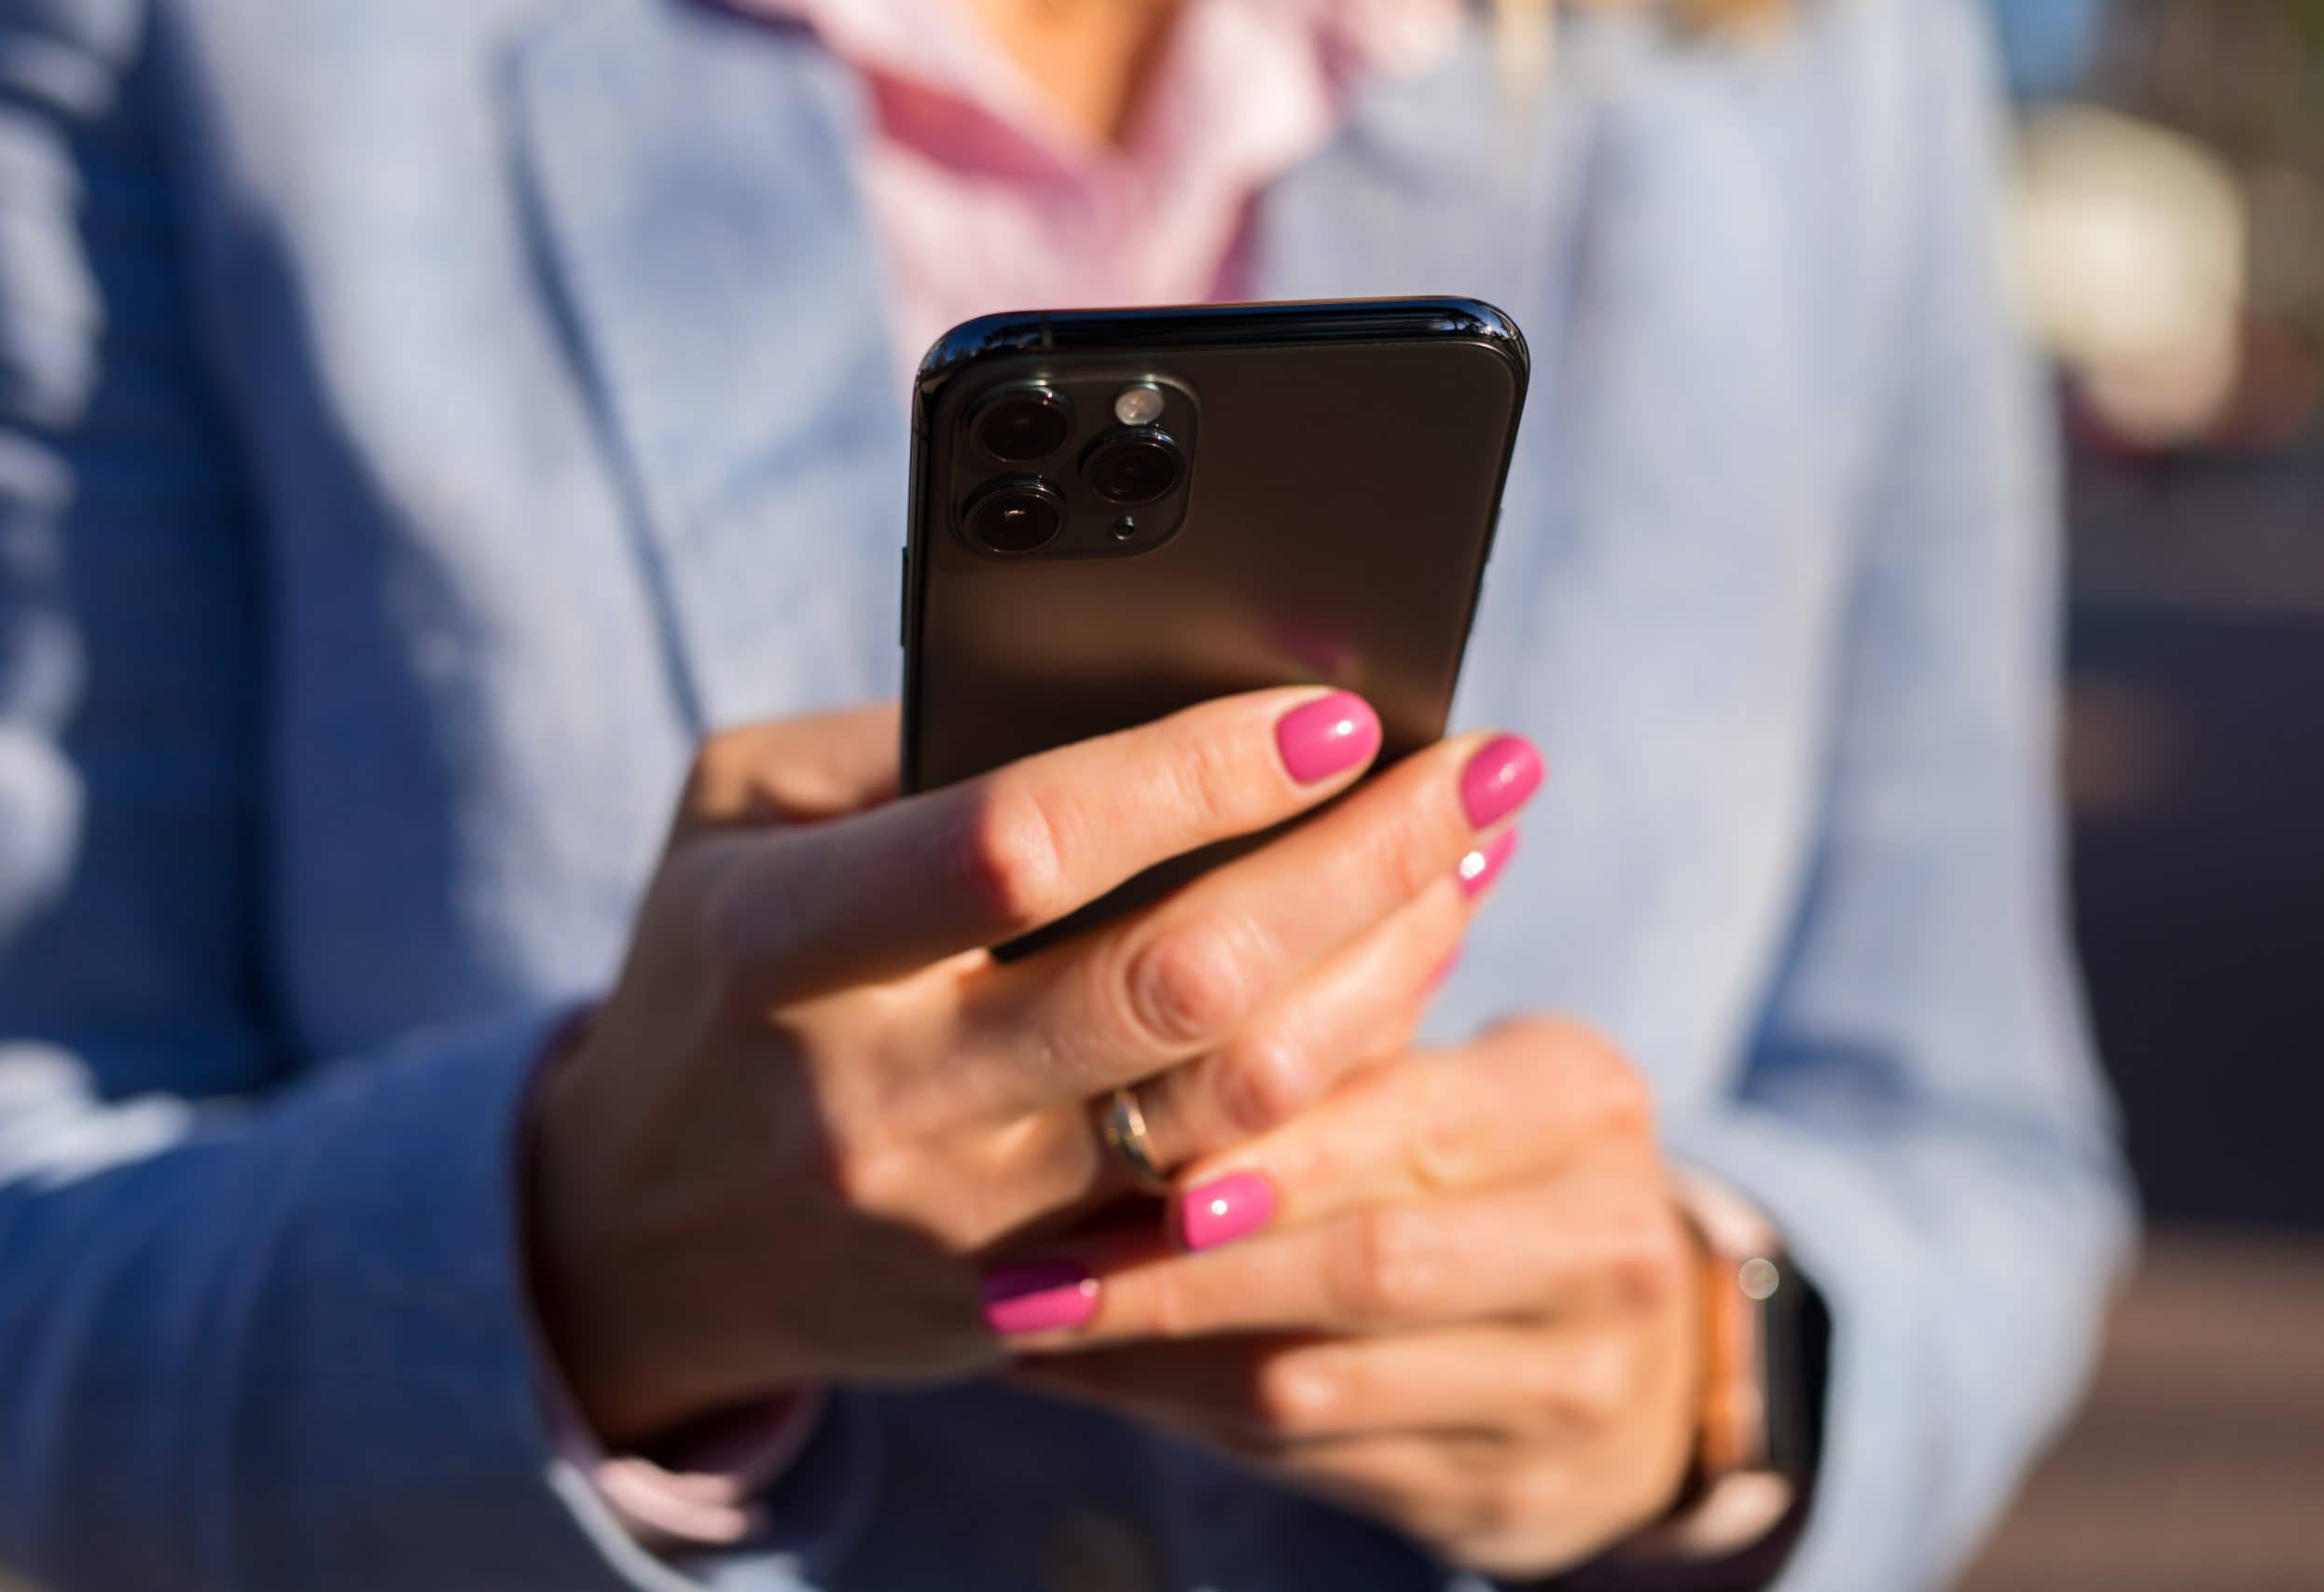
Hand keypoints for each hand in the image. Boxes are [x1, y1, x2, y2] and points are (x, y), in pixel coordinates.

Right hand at [524, 690, 1543, 1445]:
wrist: (638, 1243)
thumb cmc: (711, 972)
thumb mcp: (736, 818)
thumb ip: (898, 743)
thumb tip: (1125, 684)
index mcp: (778, 948)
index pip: (1017, 845)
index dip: (1191, 774)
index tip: (1330, 710)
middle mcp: (872, 1099)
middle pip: (1174, 984)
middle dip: (1358, 862)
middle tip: (1482, 767)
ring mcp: (957, 1224)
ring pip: (1232, 1104)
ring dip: (1387, 971)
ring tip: (1468, 861)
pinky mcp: (1027, 1303)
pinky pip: (1227, 1197)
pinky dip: (1336, 1084)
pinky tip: (1402, 986)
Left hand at [1003, 1018, 1703, 1580]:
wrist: (1628, 1342)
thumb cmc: (1482, 1159)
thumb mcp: (1449, 1070)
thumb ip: (1335, 1029)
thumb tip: (1162, 950)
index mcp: (1584, 1103)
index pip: (1410, 1117)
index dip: (1257, 1138)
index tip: (1104, 1136)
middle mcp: (1606, 1249)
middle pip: (1366, 1264)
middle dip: (1174, 1272)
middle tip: (1024, 1267)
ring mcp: (1570, 1389)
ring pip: (1320, 1386)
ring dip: (1152, 1358)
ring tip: (1023, 1322)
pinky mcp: (1510, 1493)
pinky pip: (1312, 1463)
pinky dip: (1184, 1419)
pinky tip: (1090, 1378)